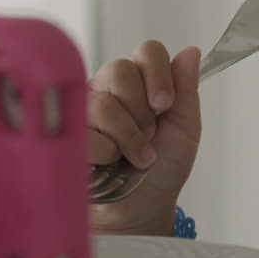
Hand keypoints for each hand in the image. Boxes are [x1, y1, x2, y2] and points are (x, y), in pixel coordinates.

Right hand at [87, 41, 201, 235]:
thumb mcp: (185, 128)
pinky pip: (86, 133)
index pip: (147, 50)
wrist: (143, 207)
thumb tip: (191, 52)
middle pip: (120, 70)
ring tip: (135, 157)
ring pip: (104, 105)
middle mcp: (109, 88)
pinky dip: (106, 154)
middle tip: (149, 135)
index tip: (164, 105)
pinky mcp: (67, 132)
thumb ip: (187, 89)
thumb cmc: (163, 167)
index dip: (158, 74)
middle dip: (142, 111)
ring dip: (129, 139)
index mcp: (141, 81)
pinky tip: (109, 163)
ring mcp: (84, 108)